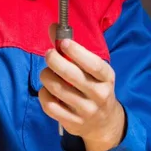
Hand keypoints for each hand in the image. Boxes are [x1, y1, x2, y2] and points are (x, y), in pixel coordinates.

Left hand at [38, 24, 126, 150]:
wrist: (104, 122)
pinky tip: (46, 90)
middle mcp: (99, 95)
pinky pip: (50, 106)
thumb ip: (71, 49)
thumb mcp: (91, 69)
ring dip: (46, 76)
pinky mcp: (73, 123)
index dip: (77, 52)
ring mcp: (86, 111)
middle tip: (49, 54)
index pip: (94, 65)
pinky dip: (43, 94)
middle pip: (72, 76)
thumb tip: (53, 27)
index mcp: (107, 78)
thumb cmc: (94, 86)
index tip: (64, 42)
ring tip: (47, 73)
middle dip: (55, 61)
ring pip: (57, 89)